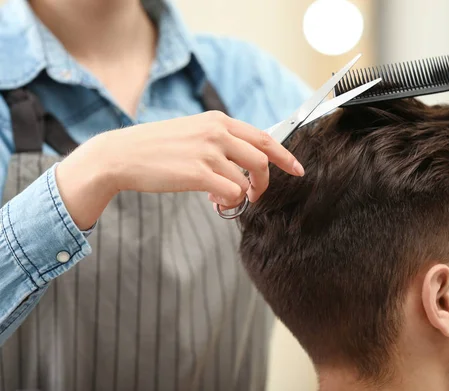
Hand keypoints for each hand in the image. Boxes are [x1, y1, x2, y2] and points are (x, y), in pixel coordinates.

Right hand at [56, 111, 304, 228]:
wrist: (122, 155)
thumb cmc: (157, 147)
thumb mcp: (193, 132)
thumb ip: (220, 142)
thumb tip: (244, 165)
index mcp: (218, 120)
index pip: (264, 137)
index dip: (285, 156)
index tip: (298, 170)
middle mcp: (217, 132)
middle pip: (262, 159)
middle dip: (264, 183)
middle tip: (254, 196)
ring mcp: (208, 151)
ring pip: (247, 180)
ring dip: (241, 196)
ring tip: (220, 198)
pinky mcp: (198, 172)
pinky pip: (232, 193)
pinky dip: (229, 202)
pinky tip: (213, 201)